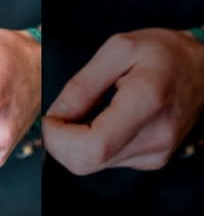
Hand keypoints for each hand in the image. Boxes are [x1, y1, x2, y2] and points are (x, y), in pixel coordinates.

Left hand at [42, 28, 203, 174]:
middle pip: (86, 162)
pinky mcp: (152, 160)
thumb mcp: (118, 50)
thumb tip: (55, 116)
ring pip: (91, 165)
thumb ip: (81, 85)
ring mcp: (156, 153)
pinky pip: (105, 162)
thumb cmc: (163, 53)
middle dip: (59, 143)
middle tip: (60, 115)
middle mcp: (155, 137)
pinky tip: (102, 122)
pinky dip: (91, 146)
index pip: (92, 146)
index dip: (59, 138)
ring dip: (74, 144)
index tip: (51, 118)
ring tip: (88, 112)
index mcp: (147, 103)